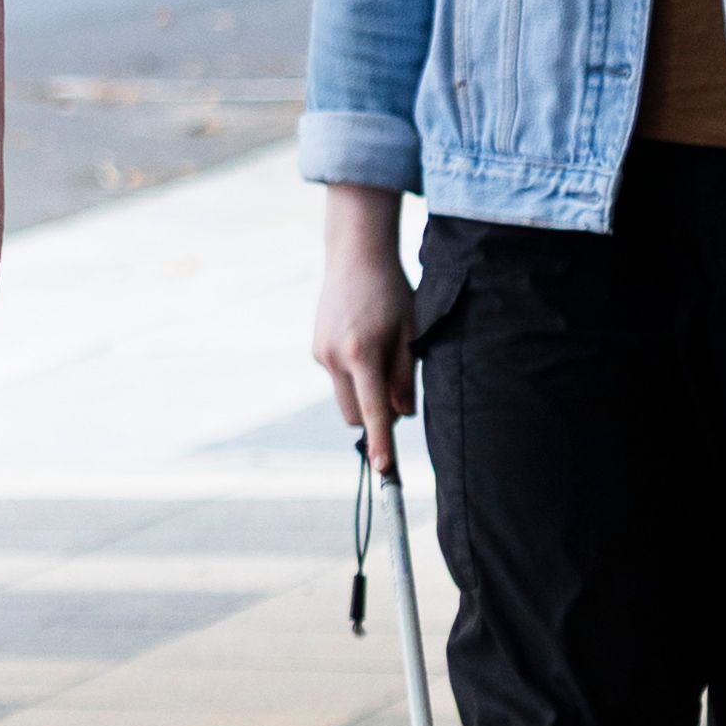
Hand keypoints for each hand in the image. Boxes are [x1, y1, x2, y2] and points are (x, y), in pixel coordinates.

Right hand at [313, 188, 414, 469]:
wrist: (355, 256)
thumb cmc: (391, 292)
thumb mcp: (409, 333)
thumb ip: (404, 377)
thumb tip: (401, 415)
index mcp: (362, 354)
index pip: (374, 410)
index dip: (381, 442)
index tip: (385, 469)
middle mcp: (334, 358)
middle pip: (355, 413)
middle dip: (375, 413)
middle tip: (397, 387)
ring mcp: (320, 354)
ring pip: (346, 397)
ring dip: (364, 392)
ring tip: (379, 353)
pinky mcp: (315, 349)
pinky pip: (338, 377)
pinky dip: (353, 374)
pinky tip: (363, 340)